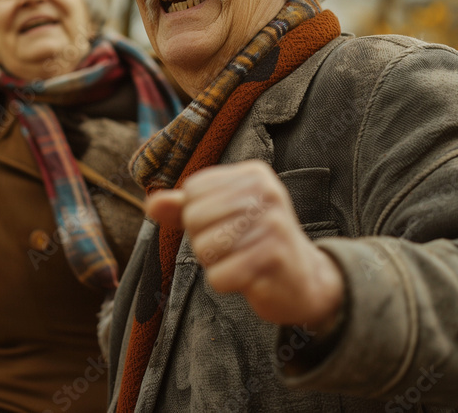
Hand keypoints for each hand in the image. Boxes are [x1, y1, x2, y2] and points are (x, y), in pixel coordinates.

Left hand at [146, 160, 343, 331]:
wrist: (306, 282)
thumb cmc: (256, 243)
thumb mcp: (223, 216)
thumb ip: (185, 207)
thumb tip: (151, 204)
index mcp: (254, 174)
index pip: (192, 191)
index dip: (197, 216)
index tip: (228, 225)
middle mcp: (267, 192)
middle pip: (194, 218)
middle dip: (204, 241)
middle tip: (236, 247)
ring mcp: (273, 224)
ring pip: (204, 248)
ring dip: (215, 263)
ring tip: (243, 260)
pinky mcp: (274, 258)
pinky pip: (218, 276)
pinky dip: (226, 283)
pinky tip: (250, 278)